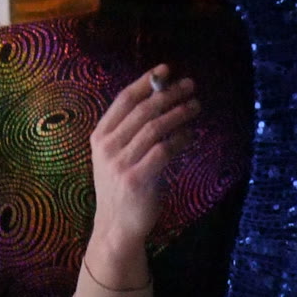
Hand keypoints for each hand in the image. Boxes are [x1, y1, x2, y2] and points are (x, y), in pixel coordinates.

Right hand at [85, 68, 198, 288]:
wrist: (115, 226)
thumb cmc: (120, 186)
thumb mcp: (115, 155)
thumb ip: (131, 130)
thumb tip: (161, 98)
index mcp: (100, 135)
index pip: (123, 100)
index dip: (145, 82)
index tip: (165, 70)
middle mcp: (107, 146)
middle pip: (142, 110)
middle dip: (168, 94)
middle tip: (190, 85)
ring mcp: (120, 163)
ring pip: (154, 128)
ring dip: (178, 113)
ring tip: (195, 105)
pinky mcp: (136, 180)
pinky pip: (163, 151)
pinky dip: (180, 139)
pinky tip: (190, 134)